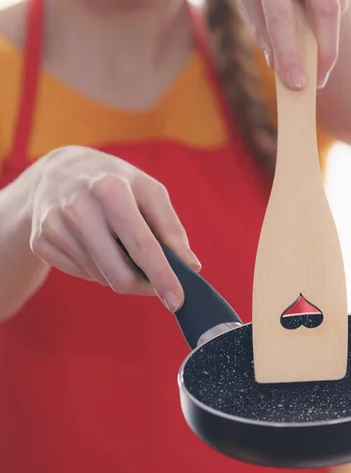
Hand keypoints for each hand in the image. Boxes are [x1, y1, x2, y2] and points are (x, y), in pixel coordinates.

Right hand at [27, 146, 200, 310]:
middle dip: (142, 285)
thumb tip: (190, 266)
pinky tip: (94, 244)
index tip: (176, 301)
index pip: (141, 244)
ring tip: (118, 245)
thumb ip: (170, 228)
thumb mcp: (147, 191)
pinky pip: (80, 275)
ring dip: (118, 272)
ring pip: (101, 277)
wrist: (58, 170)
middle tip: (154, 281)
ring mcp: (54, 225)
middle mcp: (78, 207)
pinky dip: (96, 268)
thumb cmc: (115, 182)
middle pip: (118, 273)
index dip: (162, 276)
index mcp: (111, 189)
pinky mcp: (40, 241)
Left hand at [230, 0, 350, 88]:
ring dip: (326, 23)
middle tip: (320, 78)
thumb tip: (285, 70)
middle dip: (326, 50)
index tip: (299, 84)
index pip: (281, 15)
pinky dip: (337, 0)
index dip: (290, 54)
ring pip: (339, 0)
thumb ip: (265, 31)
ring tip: (308, 20)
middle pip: (325, 8)